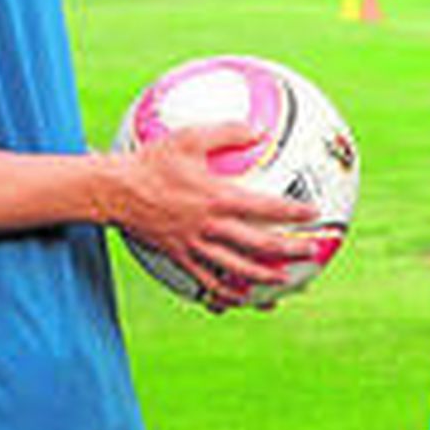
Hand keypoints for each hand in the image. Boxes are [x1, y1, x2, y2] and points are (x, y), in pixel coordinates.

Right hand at [108, 121, 318, 307]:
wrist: (115, 191)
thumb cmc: (153, 161)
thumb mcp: (189, 137)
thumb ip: (227, 132)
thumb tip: (259, 129)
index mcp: (217, 198)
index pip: (265, 207)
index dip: (292, 212)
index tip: (314, 214)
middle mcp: (210, 226)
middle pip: (258, 245)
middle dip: (289, 251)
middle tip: (312, 254)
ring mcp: (194, 245)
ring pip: (236, 269)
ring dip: (263, 278)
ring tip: (283, 284)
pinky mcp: (179, 256)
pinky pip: (204, 281)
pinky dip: (223, 293)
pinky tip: (236, 300)